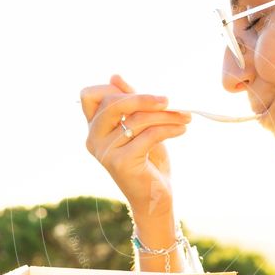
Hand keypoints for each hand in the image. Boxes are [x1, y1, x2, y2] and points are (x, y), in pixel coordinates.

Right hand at [79, 74, 191, 216]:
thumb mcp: (140, 127)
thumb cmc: (148, 161)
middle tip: (169, 100)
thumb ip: (130, 104)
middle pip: (113, 103)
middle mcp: (93, 139)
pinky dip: (169, 129)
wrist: (155, 198)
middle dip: (143, 98)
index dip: (112, 89)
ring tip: (185, 117)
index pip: (89, 96)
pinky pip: (148, 135)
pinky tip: (182, 130)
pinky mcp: (121, 162)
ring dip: (166, 115)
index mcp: (94, 128)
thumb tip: (115, 76)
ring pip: (136, 119)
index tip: (141, 94)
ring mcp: (105, 151)